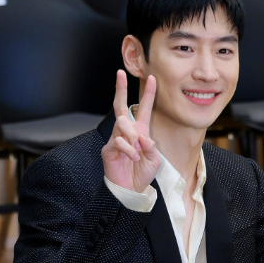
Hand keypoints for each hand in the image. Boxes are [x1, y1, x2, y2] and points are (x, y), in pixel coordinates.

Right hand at [102, 70, 160, 192]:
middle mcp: (127, 132)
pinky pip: (118, 141)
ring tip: (138, 149)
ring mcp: (116, 139)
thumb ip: (152, 147)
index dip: (148, 94)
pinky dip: (129, 149)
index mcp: (140, 131)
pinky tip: (133, 157)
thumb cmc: (142, 173)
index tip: (153, 78)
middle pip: (121, 106)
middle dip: (120, 89)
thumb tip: (142, 137)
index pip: (144, 109)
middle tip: (120, 73)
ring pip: (122, 123)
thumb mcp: (154, 160)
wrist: (131, 189)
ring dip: (132, 135)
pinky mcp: (109, 149)